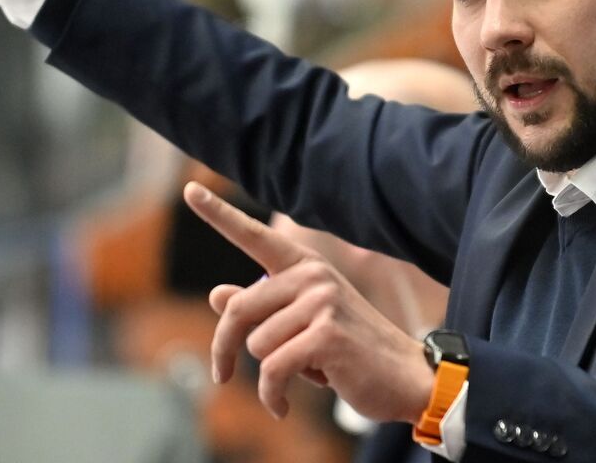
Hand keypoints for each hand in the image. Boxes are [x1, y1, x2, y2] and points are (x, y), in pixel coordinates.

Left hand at [183, 182, 433, 422]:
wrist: (406, 377)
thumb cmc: (351, 351)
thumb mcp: (303, 325)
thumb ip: (261, 308)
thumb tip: (216, 294)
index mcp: (305, 267)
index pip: (255, 236)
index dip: (219, 214)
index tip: (189, 190)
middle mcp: (313, 276)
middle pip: (237, 310)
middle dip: (223, 349)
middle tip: (220, 377)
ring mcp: (322, 302)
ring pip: (256, 345)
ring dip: (269, 374)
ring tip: (303, 376)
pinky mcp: (327, 335)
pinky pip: (272, 370)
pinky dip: (272, 395)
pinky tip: (282, 406)